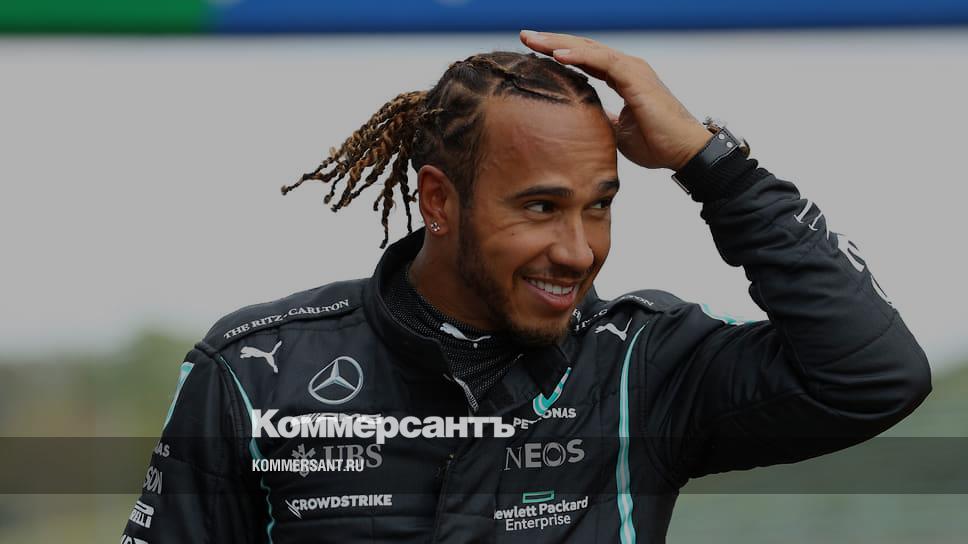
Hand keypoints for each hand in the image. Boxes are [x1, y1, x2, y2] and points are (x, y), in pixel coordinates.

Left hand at [519, 30, 711, 170]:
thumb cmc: (656, 143)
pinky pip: (603, 61)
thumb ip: (600, 118)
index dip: (558, 53)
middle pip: (582, 48)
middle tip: (524, 35)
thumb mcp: (616, 131)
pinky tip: (557, 54)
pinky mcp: (637, 78)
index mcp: (621, 77)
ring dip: (558, 43)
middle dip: (552, 41)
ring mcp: (632, 69)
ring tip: (532, 40)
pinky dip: (579, 56)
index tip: (531, 51)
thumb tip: (580, 120)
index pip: (584, 59)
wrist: (684, 152)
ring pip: (589, 49)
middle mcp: (626, 67)